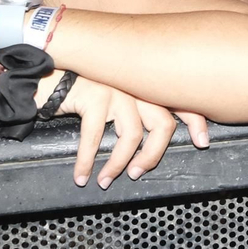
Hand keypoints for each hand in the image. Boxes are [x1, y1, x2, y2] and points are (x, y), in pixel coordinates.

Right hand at [60, 80, 209, 188]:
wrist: (45, 68)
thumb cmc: (81, 85)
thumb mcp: (115, 94)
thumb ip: (136, 108)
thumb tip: (147, 142)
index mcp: (145, 82)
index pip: (180, 98)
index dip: (196, 120)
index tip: (202, 141)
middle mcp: (136, 83)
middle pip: (162, 125)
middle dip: (153, 156)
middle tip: (138, 173)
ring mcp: (117, 87)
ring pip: (131, 135)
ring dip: (118, 164)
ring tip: (106, 181)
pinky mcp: (94, 94)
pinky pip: (94, 137)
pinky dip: (87, 161)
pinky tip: (82, 175)